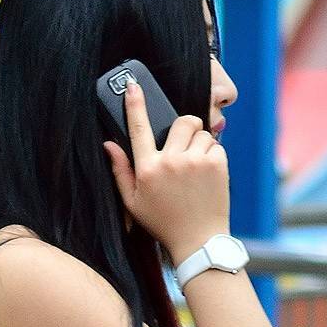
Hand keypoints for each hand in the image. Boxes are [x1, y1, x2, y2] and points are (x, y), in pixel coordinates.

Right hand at [104, 79, 228, 262]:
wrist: (199, 241)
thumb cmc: (164, 223)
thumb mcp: (133, 203)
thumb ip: (120, 172)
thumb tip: (109, 144)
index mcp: (147, 169)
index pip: (138, 128)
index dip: (135, 103)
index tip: (132, 85)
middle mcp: (171, 162)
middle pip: (180, 121)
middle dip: (184, 128)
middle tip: (184, 146)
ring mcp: (195, 162)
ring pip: (201, 132)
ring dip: (200, 143)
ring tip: (196, 166)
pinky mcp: (217, 165)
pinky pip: (216, 145)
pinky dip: (213, 155)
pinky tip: (207, 174)